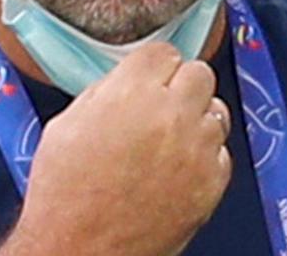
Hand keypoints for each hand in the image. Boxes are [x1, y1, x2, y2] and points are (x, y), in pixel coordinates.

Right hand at [0, 42, 232, 255]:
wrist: (79, 249)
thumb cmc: (65, 195)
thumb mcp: (66, 125)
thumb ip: (104, 92)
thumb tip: (126, 81)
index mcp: (131, 92)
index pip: (163, 51)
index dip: (152, 66)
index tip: (149, 76)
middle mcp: (171, 114)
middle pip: (199, 72)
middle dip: (180, 85)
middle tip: (162, 105)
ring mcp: (196, 148)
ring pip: (217, 110)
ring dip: (196, 118)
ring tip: (170, 140)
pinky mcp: (212, 181)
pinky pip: (221, 151)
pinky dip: (204, 156)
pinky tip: (177, 168)